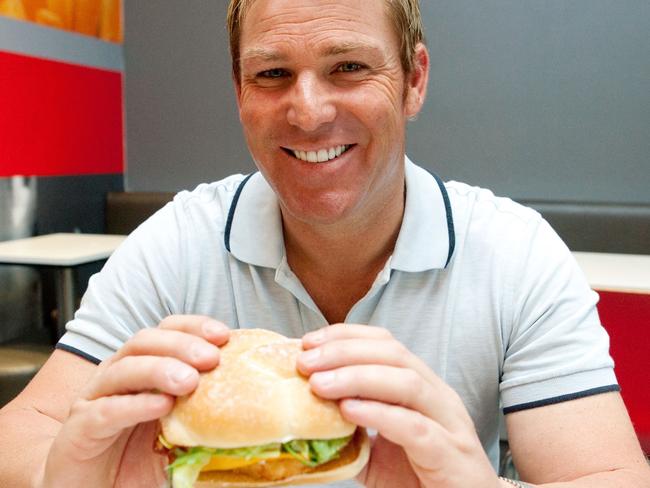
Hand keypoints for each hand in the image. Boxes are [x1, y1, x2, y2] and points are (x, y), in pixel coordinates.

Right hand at [39, 316, 229, 487]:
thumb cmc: (134, 459)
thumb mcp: (178, 434)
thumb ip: (204, 419)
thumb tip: (248, 413)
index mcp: (142, 368)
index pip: (167, 331)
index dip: (193, 327)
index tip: (223, 335)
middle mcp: (117, 376)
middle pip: (146, 341)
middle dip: (181, 344)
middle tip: (210, 358)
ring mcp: (94, 399)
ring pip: (124, 368)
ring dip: (159, 369)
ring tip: (189, 381)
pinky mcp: (80, 429)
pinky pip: (107, 410)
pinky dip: (135, 405)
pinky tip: (160, 406)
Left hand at [297, 324, 499, 487]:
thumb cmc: (421, 477)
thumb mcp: (377, 449)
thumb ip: (349, 430)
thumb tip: (304, 414)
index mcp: (421, 386)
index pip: (385, 343)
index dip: (345, 336)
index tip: (308, 342)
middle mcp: (437, 395)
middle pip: (393, 354)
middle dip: (344, 351)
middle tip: (305, 362)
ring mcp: (448, 423)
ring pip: (407, 382)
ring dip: (357, 377)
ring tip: (319, 384)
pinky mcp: (450, 454)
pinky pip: (415, 427)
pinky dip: (380, 414)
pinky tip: (349, 411)